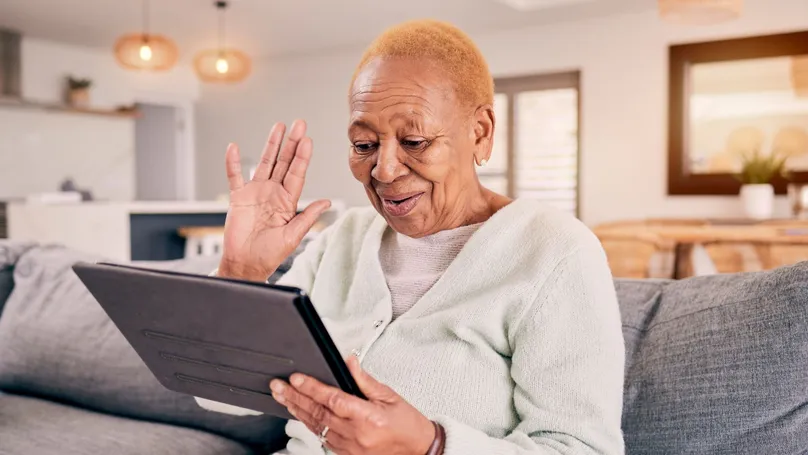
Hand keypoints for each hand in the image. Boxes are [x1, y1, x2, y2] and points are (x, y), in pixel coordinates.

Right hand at [218, 120, 330, 281]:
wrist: (246, 264)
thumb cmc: (270, 254)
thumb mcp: (293, 235)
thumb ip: (308, 216)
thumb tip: (327, 202)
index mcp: (288, 201)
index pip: (297, 173)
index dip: (302, 156)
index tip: (308, 140)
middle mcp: (273, 192)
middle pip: (284, 162)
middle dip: (291, 143)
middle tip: (299, 124)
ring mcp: (256, 192)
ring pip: (264, 163)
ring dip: (270, 145)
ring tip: (278, 127)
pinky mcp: (238, 198)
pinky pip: (234, 176)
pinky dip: (233, 163)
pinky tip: (233, 148)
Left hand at [270, 356, 435, 454]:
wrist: (419, 451)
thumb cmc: (408, 425)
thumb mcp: (390, 396)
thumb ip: (364, 380)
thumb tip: (348, 360)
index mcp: (368, 418)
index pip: (332, 399)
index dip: (311, 388)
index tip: (296, 378)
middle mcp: (356, 435)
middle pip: (318, 413)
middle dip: (295, 397)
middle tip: (278, 386)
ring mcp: (349, 448)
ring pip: (316, 427)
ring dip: (297, 411)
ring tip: (282, 397)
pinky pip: (322, 438)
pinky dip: (310, 424)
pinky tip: (300, 414)